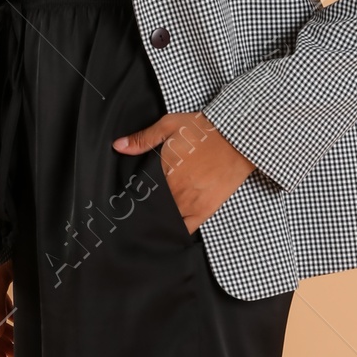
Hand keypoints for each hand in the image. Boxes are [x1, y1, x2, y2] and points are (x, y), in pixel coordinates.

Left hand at [113, 113, 254, 233]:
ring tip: (151, 218)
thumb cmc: (205, 130)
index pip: (140, 189)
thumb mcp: (170, 125)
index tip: (127, 196)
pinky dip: (176, 230)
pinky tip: (169, 228)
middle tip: (136, 208)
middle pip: (151, 206)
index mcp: (164, 170)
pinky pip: (186, 229)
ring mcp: (190, 203)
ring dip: (157, 219)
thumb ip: (143, 138)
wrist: (238, 138)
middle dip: (144, 206)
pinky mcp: (205, 210)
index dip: (133, 193)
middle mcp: (175, 190)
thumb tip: (118, 146)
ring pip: (165, 219)